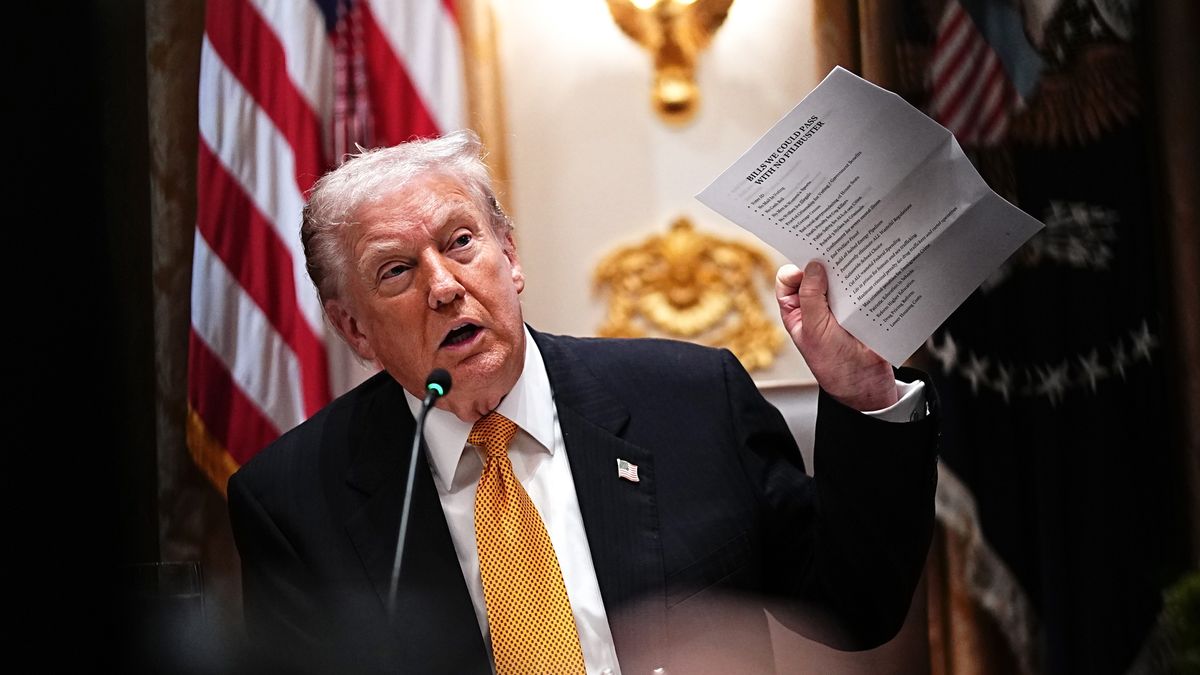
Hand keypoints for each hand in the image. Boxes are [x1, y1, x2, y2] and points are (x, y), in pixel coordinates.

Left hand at [776, 262, 897, 410]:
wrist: (868, 383)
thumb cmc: (835, 364)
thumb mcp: (814, 329)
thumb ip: (810, 297)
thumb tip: (812, 266)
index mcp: (797, 311)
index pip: (789, 280)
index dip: (796, 269)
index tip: (810, 263)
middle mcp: (816, 306)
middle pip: (815, 274)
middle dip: (823, 263)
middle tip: (835, 251)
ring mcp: (840, 306)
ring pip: (839, 279)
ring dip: (846, 271)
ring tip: (855, 261)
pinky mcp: (861, 307)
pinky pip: (861, 288)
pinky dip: (865, 280)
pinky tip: (870, 273)